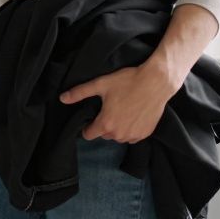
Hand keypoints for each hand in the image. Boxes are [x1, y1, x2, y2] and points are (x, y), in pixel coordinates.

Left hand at [58, 61, 180, 142]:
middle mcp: (118, 134)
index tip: (92, 118)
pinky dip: (131, 129)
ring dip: (118, 128)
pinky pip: (132, 136)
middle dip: (105, 125)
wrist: (157, 81)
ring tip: (123, 110)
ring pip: (118, 136)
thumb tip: (62, 98)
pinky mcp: (145, 134)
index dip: (88, 126)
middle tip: (111, 109)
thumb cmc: (129, 81)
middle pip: (104, 135)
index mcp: (106, 124)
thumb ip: (80, 93)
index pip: (88, 135)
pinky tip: (133, 115)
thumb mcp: (101, 84)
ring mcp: (132, 135)